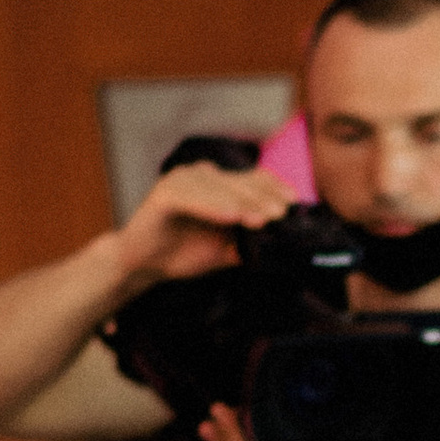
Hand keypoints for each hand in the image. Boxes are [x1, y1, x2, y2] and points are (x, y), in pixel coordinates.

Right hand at [114, 157, 297, 295]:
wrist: (144, 264)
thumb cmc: (185, 253)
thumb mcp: (228, 250)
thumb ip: (252, 244)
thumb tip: (284, 251)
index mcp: (219, 184)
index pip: (253, 179)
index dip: (274, 189)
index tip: (295, 205)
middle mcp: (201, 176)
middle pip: (239, 183)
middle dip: (263, 199)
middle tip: (282, 214)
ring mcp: (181, 181)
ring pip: (218, 188)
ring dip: (241, 203)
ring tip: (261, 219)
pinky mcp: (163, 194)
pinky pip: (191, 198)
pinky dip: (210, 206)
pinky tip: (230, 217)